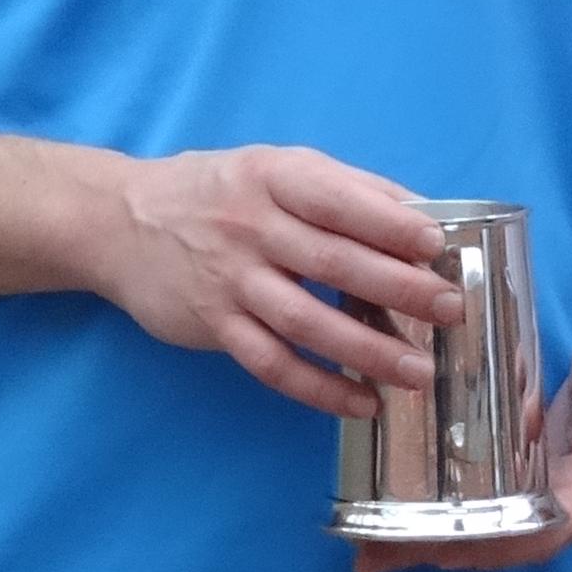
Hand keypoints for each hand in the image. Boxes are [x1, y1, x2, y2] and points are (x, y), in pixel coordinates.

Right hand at [94, 146, 458, 417]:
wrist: (121, 221)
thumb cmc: (220, 191)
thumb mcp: (276, 168)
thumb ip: (348, 188)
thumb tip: (426, 213)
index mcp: (274, 177)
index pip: (339, 201)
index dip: (390, 223)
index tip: (438, 246)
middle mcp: (251, 227)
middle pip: (333, 263)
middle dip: (398, 289)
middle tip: (450, 311)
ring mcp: (230, 280)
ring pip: (306, 322)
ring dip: (367, 350)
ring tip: (418, 372)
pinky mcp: (213, 326)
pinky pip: (272, 364)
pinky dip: (318, 388)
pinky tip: (361, 403)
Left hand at [352, 312, 571, 571]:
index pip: (536, 535)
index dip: (486, 546)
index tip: (433, 545)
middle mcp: (567, 507)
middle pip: (500, 547)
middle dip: (441, 552)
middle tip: (377, 551)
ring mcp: (544, 497)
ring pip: (485, 537)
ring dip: (430, 545)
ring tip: (368, 549)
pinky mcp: (524, 480)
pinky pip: (480, 512)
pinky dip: (438, 521)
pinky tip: (392, 518)